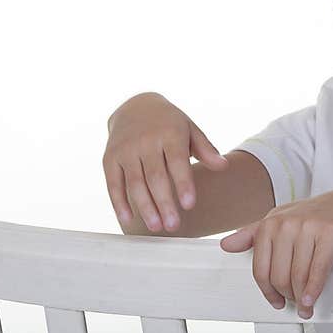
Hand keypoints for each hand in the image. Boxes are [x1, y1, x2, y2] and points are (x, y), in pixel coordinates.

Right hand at [102, 92, 228, 232]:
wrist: (135, 106)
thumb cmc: (169, 124)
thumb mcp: (190, 129)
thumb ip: (206, 149)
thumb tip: (223, 166)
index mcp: (169, 133)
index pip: (177, 162)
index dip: (183, 184)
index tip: (189, 205)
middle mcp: (145, 141)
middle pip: (155, 177)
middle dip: (164, 203)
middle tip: (173, 225)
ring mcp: (125, 149)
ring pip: (134, 183)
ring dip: (145, 207)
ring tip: (156, 226)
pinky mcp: (110, 158)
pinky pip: (113, 183)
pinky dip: (119, 203)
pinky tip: (128, 219)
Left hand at [219, 184, 332, 318]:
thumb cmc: (317, 214)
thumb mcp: (281, 220)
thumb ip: (253, 234)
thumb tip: (225, 245)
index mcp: (270, 222)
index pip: (260, 269)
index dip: (267, 291)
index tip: (276, 301)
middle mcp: (287, 223)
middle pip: (279, 276)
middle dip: (287, 295)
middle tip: (296, 302)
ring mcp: (309, 227)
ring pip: (298, 276)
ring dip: (302, 298)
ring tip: (306, 305)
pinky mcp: (331, 233)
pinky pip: (318, 271)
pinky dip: (314, 290)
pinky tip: (312, 300)